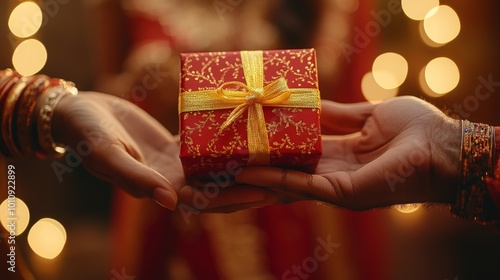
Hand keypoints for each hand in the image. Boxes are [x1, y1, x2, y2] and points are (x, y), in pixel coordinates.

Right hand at [52, 92, 275, 211]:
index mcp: (159, 189)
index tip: (265, 191)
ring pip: (216, 165)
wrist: (79, 115)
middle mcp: (173, 180)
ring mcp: (176, 163)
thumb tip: (170, 203)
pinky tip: (248, 128)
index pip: (205, 200)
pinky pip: (206, 142)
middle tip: (283, 177)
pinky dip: (225, 138)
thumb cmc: (87, 136)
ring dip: (243, 162)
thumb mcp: (107, 155)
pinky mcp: (176, 145)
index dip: (235, 196)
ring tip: (274, 153)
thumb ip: (135, 179)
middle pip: (219, 186)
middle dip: (250, 183)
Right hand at [236, 96, 460, 209]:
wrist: (444, 146)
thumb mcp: (368, 115)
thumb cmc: (416, 129)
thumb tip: (309, 103)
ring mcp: (336, 187)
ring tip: (225, 167)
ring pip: (286, 183)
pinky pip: (300, 185)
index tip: (248, 138)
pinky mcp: (341, 192)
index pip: (299, 155)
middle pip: (287, 173)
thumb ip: (338, 114)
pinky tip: (249, 171)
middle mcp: (334, 175)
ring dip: (256, 177)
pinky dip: (273, 179)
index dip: (274, 148)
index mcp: (341, 156)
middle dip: (258, 168)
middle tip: (226, 159)